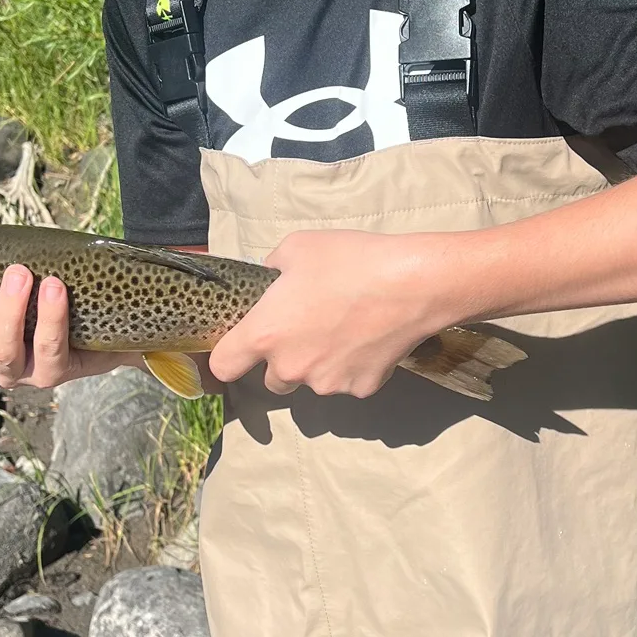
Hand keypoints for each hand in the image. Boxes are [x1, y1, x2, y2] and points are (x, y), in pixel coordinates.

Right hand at [0, 265, 134, 389]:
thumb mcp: (2, 273)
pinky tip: (54, 287)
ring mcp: (20, 371)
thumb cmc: (41, 280)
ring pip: (1, 352)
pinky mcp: (56, 371)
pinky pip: (49, 348)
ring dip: (7, 311)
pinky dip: (51, 317)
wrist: (105, 310)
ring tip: (20, 274)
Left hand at [208, 230, 460, 397]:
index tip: (242, 346)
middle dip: (284, 360)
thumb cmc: (349, 260)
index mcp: (266, 334)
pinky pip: (348, 381)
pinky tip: (370, 338)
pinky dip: (354, 366)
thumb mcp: (297, 247)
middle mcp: (291, 368)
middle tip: (308, 329)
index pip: (224, 366)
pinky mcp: (361, 389)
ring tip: (346, 329)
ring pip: (313, 381)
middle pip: (273, 380)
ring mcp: (327, 384)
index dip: (229, 356)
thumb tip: (273, 280)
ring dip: (320, 364)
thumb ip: (273, 269)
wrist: (412, 283)